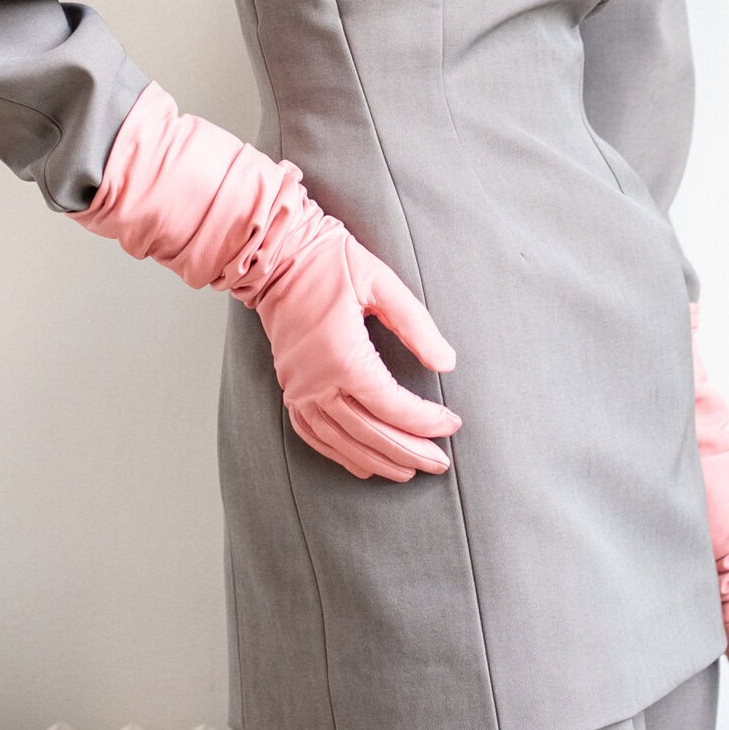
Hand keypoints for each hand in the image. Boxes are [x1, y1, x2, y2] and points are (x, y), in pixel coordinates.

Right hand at [253, 215, 461, 481]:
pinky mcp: (290, 390)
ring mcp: (299, 389)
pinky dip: (340, 455)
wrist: (276, 258)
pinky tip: (363, 465)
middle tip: (440, 463)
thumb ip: (417, 325)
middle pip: (370, 433)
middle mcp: (317, 382)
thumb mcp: (382, 283)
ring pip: (342, 442)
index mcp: (343, 356)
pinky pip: (314, 435)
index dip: (425, 421)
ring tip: (410, 471)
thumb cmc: (330, 263)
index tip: (452, 424)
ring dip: (378, 461)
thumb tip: (446, 363)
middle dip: (410, 451)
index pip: (392, 405)